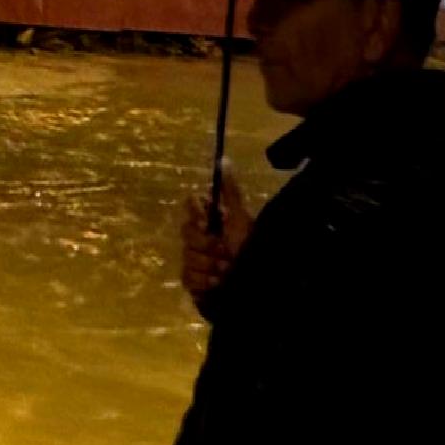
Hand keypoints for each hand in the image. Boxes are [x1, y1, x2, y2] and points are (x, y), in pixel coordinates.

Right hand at [181, 164, 252, 307]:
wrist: (257, 286)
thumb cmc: (249, 248)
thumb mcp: (241, 217)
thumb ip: (230, 191)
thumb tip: (223, 158)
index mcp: (210, 220)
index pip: (190, 206)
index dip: (199, 215)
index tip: (211, 223)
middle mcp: (198, 237)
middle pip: (187, 234)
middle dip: (210, 246)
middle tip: (227, 253)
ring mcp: (192, 259)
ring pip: (188, 257)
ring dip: (211, 266)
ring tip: (228, 271)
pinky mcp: (191, 280)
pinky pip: (188, 277)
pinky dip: (205, 282)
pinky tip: (219, 284)